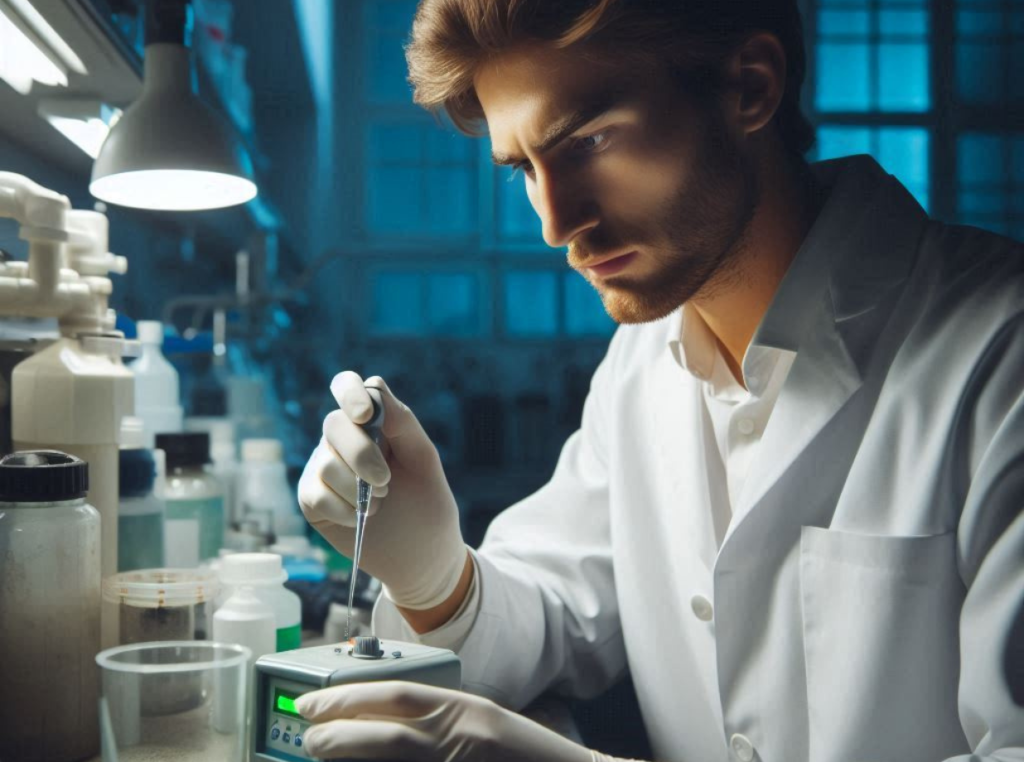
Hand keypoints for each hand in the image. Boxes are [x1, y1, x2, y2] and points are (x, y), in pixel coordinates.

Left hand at [295, 681, 632, 761]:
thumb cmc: (524, 755)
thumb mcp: (480, 724)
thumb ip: (438, 723)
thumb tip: (376, 723)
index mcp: (465, 710)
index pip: (396, 696)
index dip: (347, 697)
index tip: (313, 703)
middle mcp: (462, 737)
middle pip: (386, 734)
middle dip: (337, 735)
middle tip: (307, 736)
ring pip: (394, 757)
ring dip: (351, 758)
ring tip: (317, 755)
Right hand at [298, 372, 467, 610]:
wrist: (421, 557)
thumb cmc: (426, 505)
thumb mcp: (424, 461)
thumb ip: (403, 424)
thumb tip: (375, 390)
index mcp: (372, 422)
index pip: (348, 386)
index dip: (350, 394)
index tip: (366, 416)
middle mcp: (342, 439)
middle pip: (334, 424)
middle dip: (363, 455)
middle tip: (386, 482)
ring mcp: (323, 467)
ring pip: (327, 462)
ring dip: (359, 489)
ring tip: (380, 503)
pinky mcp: (311, 498)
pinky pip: (316, 493)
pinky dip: (344, 509)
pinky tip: (360, 518)